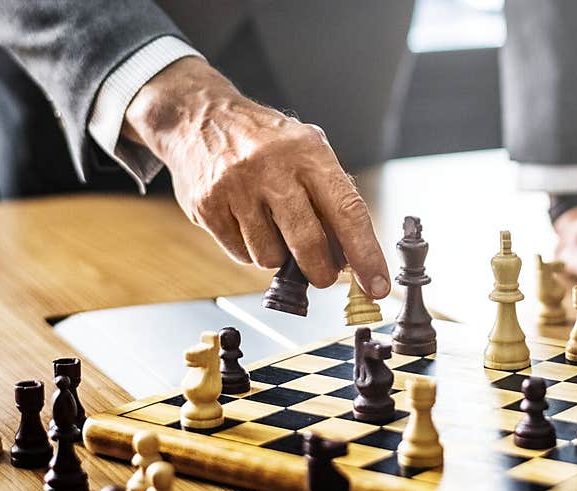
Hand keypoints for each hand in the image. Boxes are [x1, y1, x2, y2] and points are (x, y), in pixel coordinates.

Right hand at [122, 57, 390, 297]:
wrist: (198, 117)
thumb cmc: (266, 142)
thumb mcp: (308, 151)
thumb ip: (332, 197)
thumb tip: (353, 256)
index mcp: (308, 152)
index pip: (347, 212)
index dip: (366, 255)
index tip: (377, 286)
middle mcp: (272, 167)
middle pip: (309, 244)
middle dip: (321, 272)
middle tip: (323, 275)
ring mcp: (236, 187)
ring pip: (270, 257)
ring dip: (279, 257)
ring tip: (273, 229)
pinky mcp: (207, 206)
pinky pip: (240, 254)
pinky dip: (250, 250)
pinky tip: (247, 224)